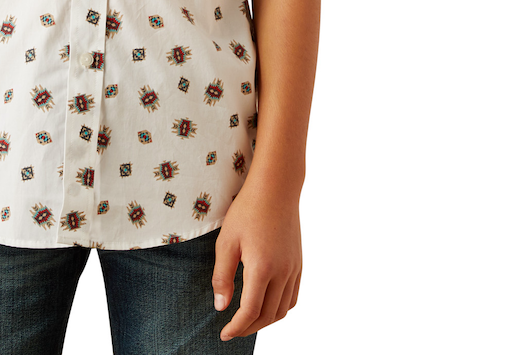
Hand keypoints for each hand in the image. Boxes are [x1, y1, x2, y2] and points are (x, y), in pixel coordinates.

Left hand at [211, 177, 301, 341]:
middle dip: (249, 328)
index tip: (223, 333)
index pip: (250, 311)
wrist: (276, 188)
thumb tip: (221, 307)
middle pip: (267, 315)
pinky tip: (266, 305)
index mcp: (262, 268)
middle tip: (232, 330)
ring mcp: (294, 269)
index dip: (236, 327)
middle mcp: (282, 272)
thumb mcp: (226, 241)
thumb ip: (222, 276)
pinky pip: (292, 296)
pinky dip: (280, 308)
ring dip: (265, 321)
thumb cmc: (247, 210)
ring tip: (247, 321)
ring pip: (283, 309)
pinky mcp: (299, 263)